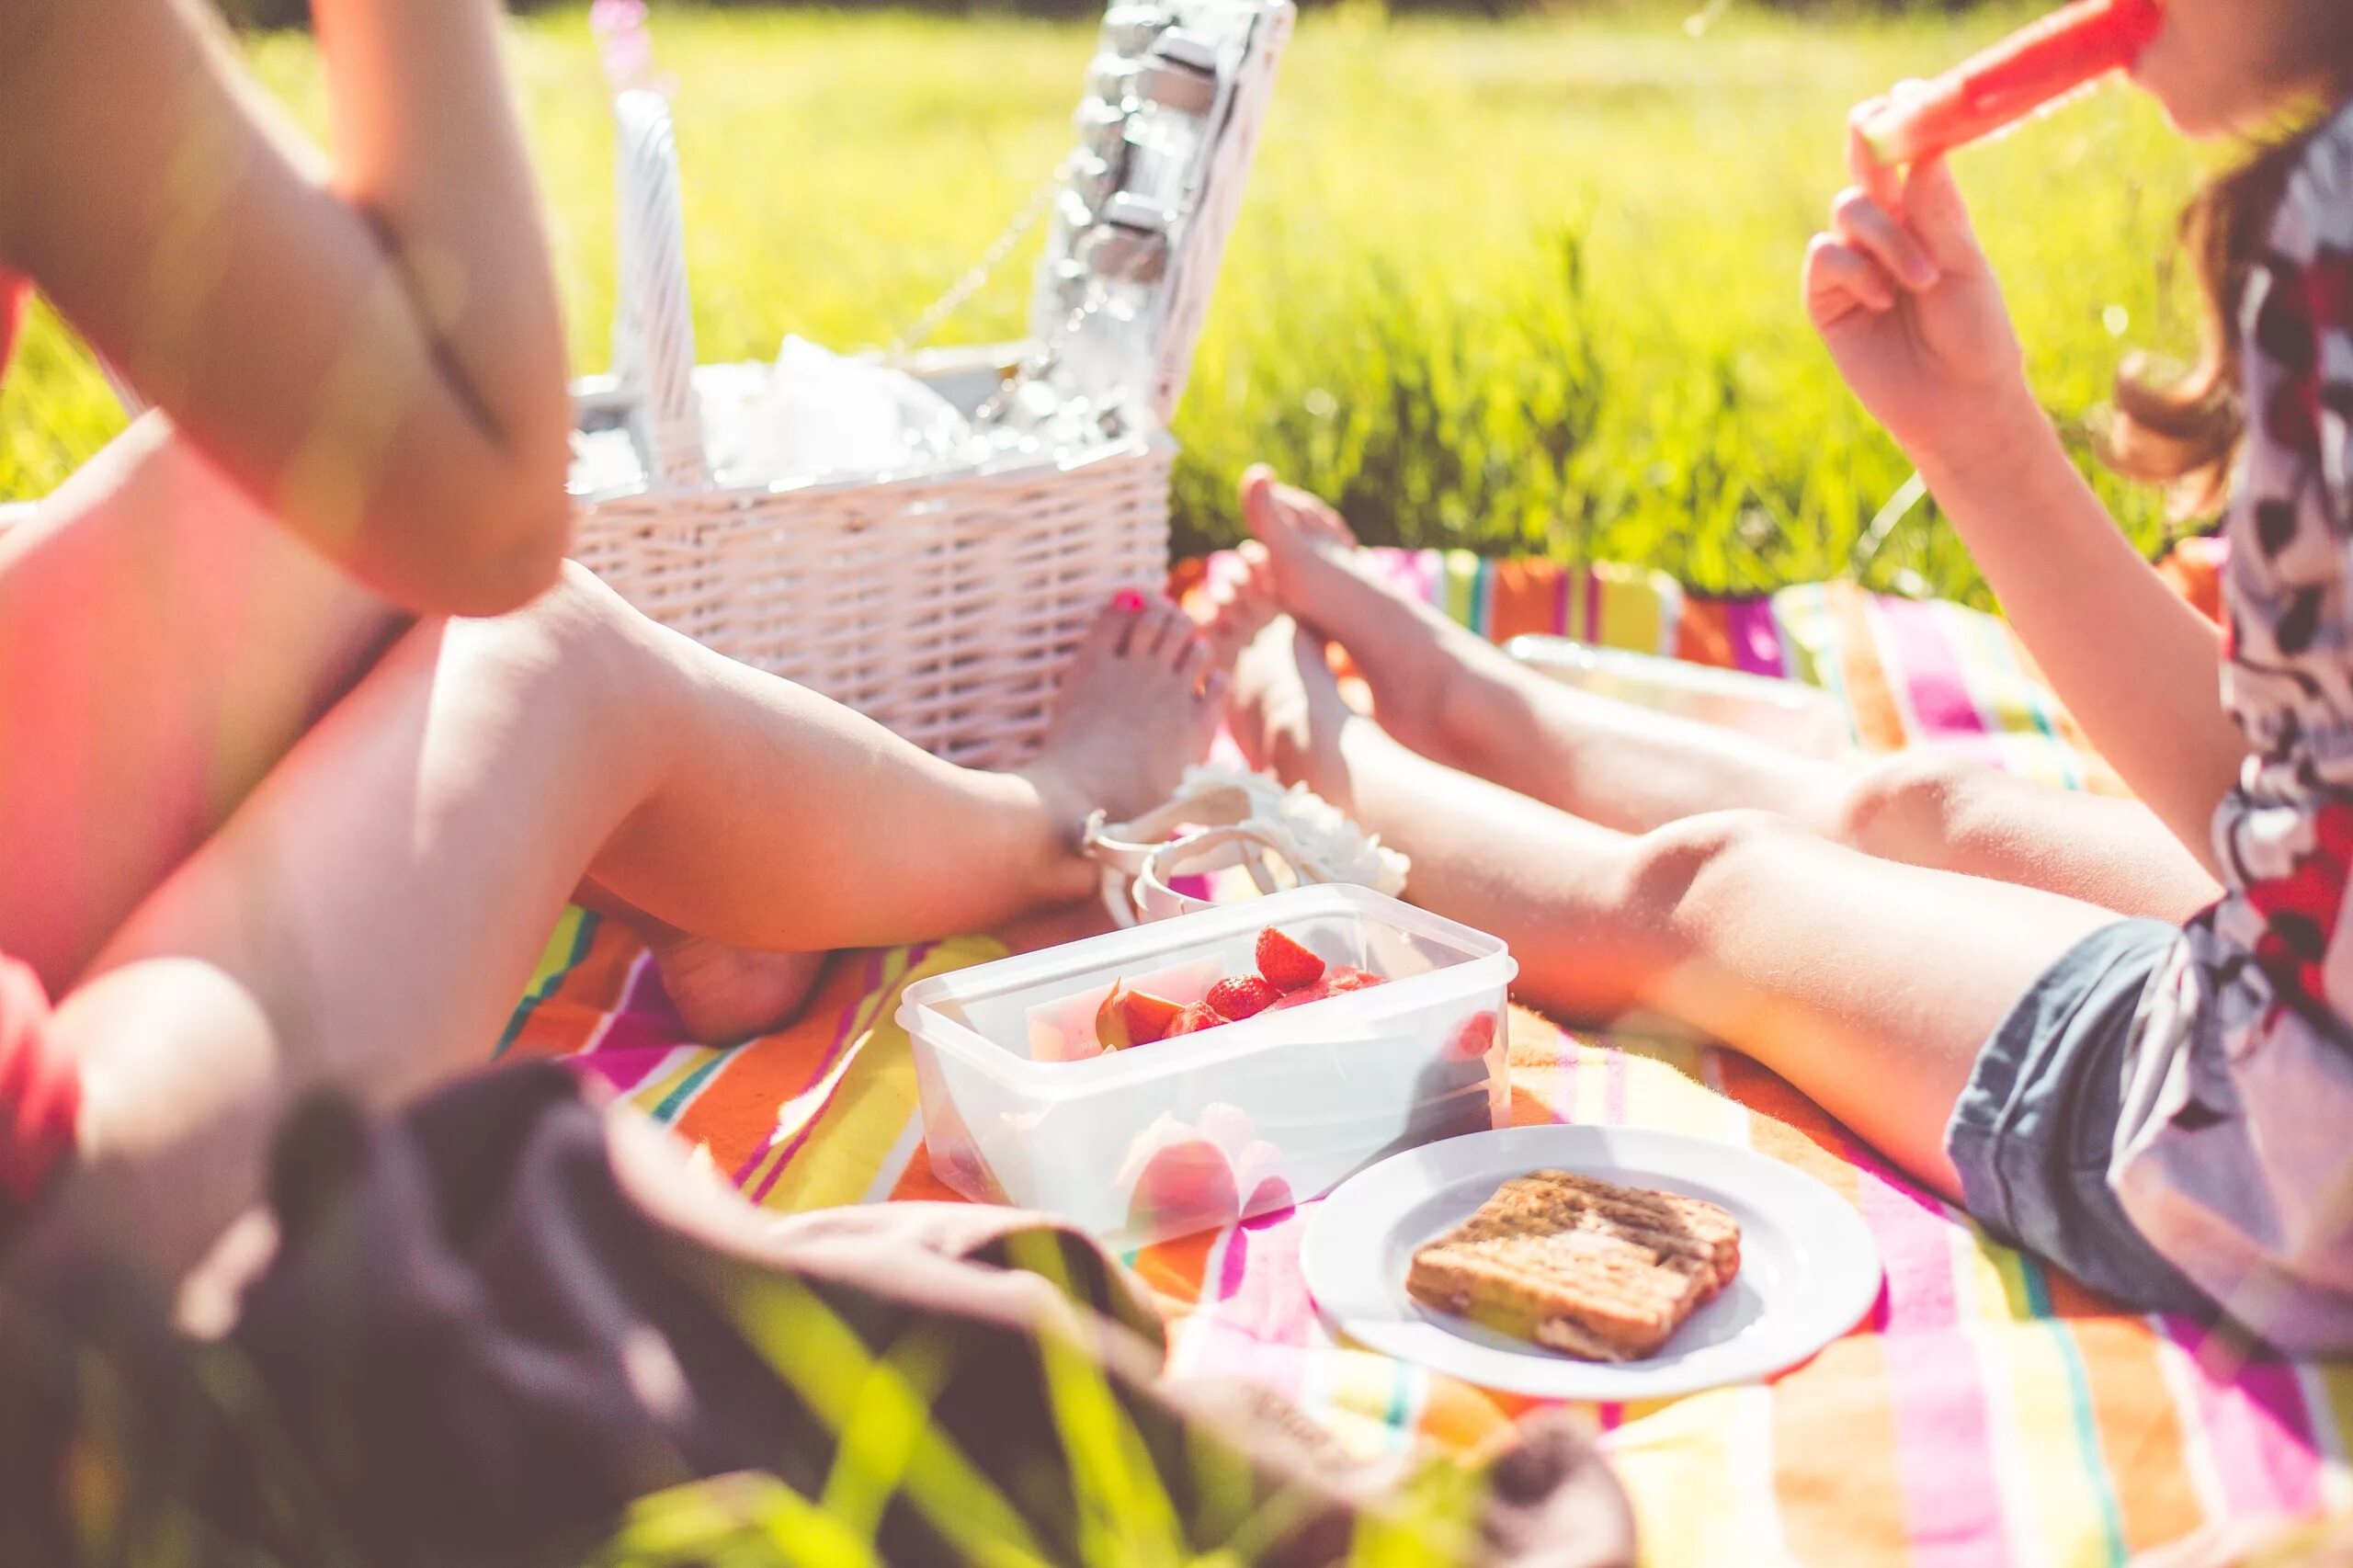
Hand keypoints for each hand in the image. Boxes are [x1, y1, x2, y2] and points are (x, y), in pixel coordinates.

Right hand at [1804, 100, 2032, 465]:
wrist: (1957, 405)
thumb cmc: (1976, 337)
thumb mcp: (1966, 268)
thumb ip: (1939, 214)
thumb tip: (1924, 150)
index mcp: (1929, 215)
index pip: (1909, 155)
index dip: (1903, 122)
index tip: (1909, 95)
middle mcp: (1888, 232)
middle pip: (1866, 164)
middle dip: (1868, 136)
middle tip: (1873, 118)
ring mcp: (1854, 263)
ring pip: (1848, 208)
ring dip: (1883, 236)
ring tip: (1919, 278)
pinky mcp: (1826, 298)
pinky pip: (1824, 255)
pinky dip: (1855, 269)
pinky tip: (1884, 298)